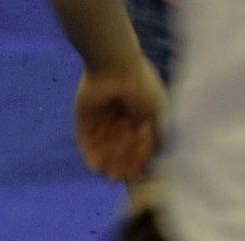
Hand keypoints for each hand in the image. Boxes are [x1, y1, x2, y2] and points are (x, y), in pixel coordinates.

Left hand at [70, 57, 166, 180]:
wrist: (114, 66)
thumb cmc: (141, 87)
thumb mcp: (158, 111)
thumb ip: (159, 133)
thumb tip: (160, 153)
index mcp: (137, 111)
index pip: (136, 140)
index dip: (137, 157)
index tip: (137, 173)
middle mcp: (119, 114)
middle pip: (119, 144)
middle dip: (120, 161)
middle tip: (119, 177)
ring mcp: (101, 115)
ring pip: (103, 144)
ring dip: (107, 160)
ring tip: (109, 174)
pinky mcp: (83, 115)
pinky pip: (85, 137)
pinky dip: (89, 152)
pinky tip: (95, 166)